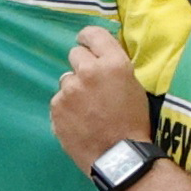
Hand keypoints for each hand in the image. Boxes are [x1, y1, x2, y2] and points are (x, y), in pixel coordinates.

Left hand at [51, 27, 154, 168]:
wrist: (119, 156)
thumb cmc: (133, 122)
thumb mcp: (134, 87)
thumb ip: (114, 68)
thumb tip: (98, 57)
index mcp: (113, 63)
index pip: (93, 34)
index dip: (88, 38)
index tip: (86, 43)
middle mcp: (88, 71)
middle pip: (75, 55)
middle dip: (83, 66)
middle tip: (91, 84)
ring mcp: (69, 90)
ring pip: (66, 79)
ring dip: (74, 89)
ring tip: (87, 109)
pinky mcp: (56, 107)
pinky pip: (59, 100)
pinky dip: (66, 108)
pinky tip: (78, 121)